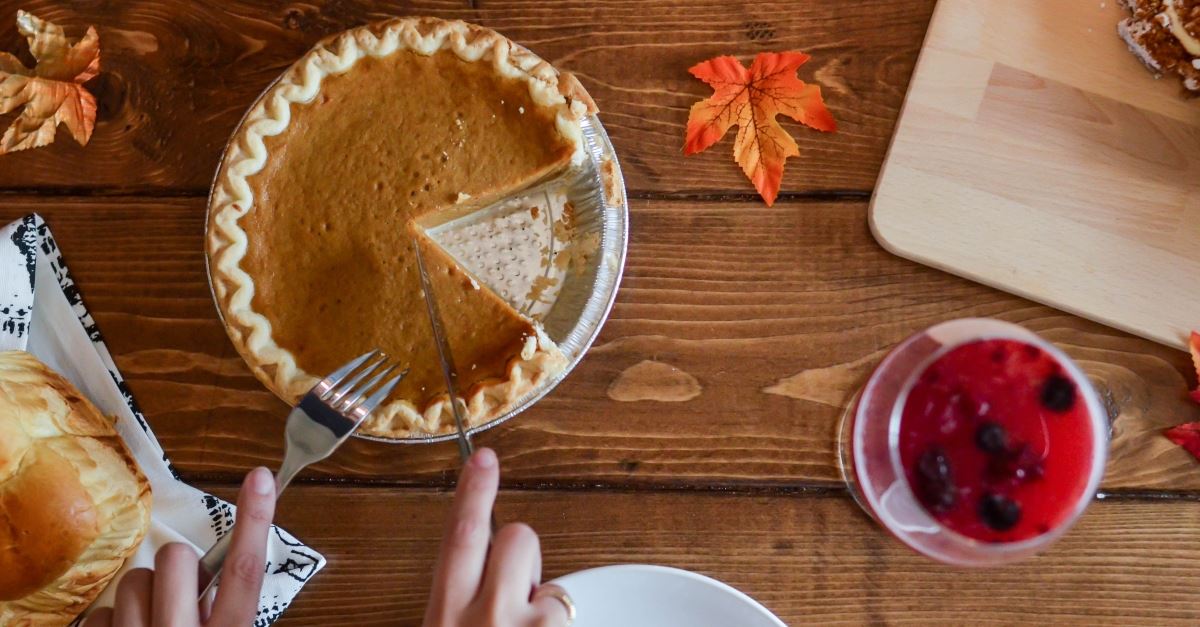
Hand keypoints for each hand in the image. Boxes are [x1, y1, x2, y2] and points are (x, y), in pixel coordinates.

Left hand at [84, 466, 277, 626]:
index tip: (260, 477)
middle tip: (178, 598)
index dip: (254, 521)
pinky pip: (99, 614)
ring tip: (150, 625)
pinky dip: (111, 624)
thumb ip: (226, 610)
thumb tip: (212, 574)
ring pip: (133, 580)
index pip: (245, 570)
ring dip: (141, 599)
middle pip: (176, 557)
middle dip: (176, 569)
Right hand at [423, 448, 570, 626]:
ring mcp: (520, 624)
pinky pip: (561, 602)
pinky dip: (554, 620)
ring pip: (542, 569)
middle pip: (515, 536)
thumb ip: (461, 597)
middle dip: (519, 546)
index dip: (473, 492)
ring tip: (521, 625)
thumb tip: (487, 566)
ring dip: (535, 588)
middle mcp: (482, 617)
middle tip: (513, 584)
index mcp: (444, 613)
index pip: (460, 536)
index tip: (483, 458)